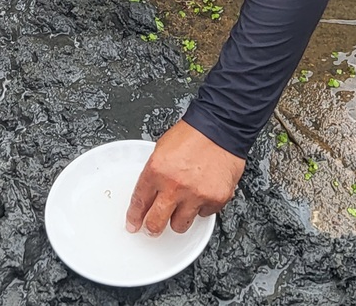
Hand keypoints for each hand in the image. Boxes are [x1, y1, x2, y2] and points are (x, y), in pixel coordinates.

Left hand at [125, 120, 244, 236]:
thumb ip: (155, 173)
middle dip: (152, 229)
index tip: (134, 224)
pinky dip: (202, 207)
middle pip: (156, 223)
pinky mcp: (215, 199)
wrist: (221, 126)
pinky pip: (203, 214)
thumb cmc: (193, 133)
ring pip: (180, 225)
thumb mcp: (162, 148)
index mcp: (157, 169)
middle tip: (152, 228)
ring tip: (182, 206)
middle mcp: (174, 185)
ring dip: (179, 218)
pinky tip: (202, 192)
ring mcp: (195, 194)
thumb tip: (149, 193)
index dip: (134, 217)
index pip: (139, 202)